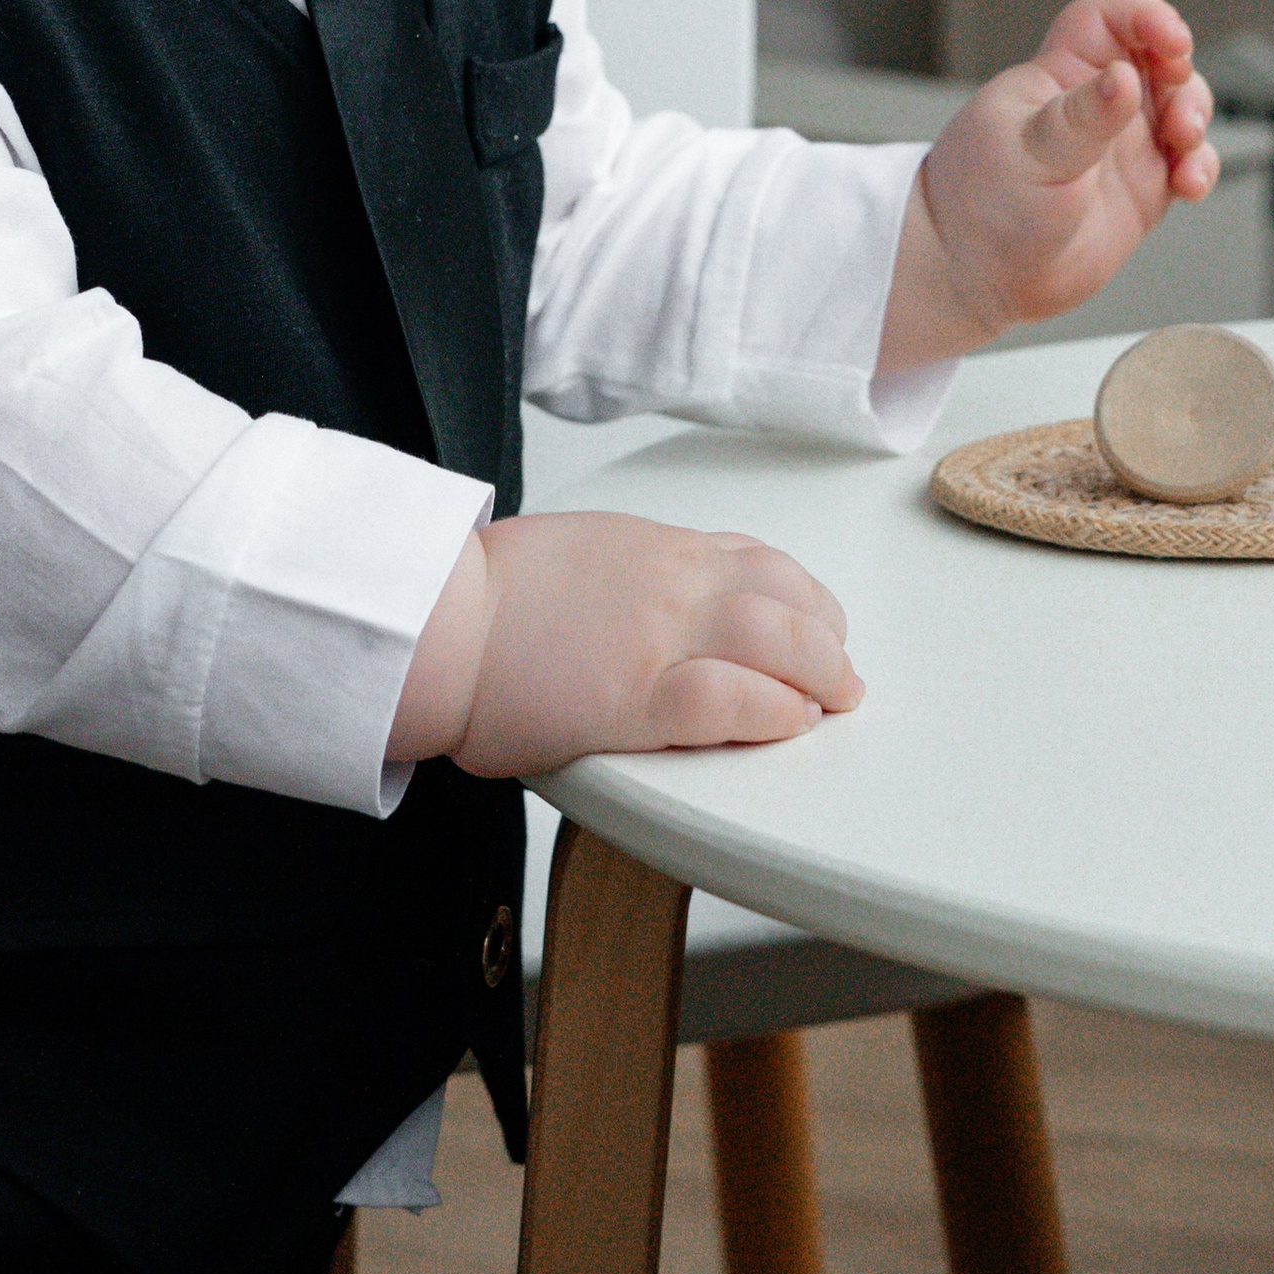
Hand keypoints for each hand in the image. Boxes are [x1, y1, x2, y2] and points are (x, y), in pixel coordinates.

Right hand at [389, 509, 861, 774]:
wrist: (432, 620)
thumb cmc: (484, 599)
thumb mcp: (577, 555)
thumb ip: (630, 572)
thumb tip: (654, 597)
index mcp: (652, 550)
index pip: (756, 560)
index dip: (802, 598)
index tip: (814, 625)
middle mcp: (668, 583)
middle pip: (786, 597)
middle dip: (828, 638)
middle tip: (840, 676)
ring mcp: (656, 637)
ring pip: (777, 638)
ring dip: (820, 672)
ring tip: (831, 702)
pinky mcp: (634, 696)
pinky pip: (729, 697)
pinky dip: (773, 710)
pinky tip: (788, 723)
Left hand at [881, 0, 1216, 372]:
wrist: (976, 277)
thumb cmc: (980, 203)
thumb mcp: (1029, 152)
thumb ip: (1081, 118)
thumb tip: (1125, 78)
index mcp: (1057, 76)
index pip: (1105, 20)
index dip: (1142, 15)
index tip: (1172, 39)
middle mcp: (1093, 105)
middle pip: (1157, 60)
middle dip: (1183, 76)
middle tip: (1179, 111)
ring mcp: (1118, 146)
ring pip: (1181, 108)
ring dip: (1196, 119)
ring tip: (1184, 147)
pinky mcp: (1140, 189)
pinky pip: (1187, 163)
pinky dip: (1200, 168)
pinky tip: (1189, 185)